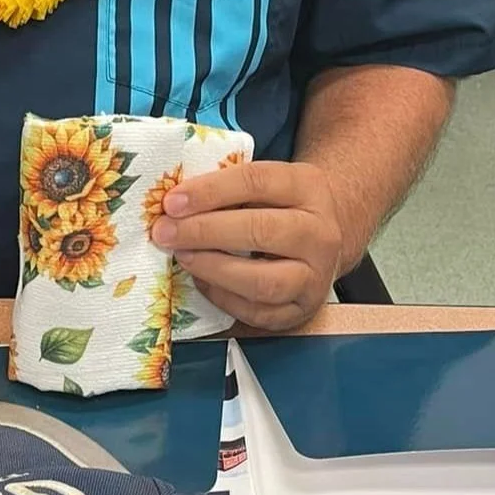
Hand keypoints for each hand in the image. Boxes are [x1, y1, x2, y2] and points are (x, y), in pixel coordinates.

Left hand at [152, 160, 342, 331]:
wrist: (329, 235)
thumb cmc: (284, 204)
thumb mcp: (269, 182)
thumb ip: (229, 188)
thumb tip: (176, 203)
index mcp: (308, 187)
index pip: (256, 182)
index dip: (210, 191)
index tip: (172, 201)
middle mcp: (319, 232)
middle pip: (260, 230)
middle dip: (204, 231)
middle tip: (165, 232)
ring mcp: (315, 276)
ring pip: (263, 281)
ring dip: (213, 269)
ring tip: (182, 256)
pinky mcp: (303, 310)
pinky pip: (258, 312)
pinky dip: (223, 297)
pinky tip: (201, 280)